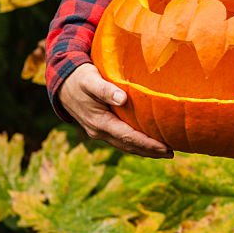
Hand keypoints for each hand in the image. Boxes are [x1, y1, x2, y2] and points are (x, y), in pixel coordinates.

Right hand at [58, 63, 173, 158]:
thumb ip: (105, 89)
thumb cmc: (79, 78)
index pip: (128, 137)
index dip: (148, 144)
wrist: (61, 83)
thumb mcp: (90, 80)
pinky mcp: (101, 128)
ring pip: (125, 145)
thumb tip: (122, 98)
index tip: (166, 148)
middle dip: (150, 151)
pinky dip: (136, 143)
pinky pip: (121, 139)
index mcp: (99, 123)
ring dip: (144, 150)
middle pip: (129, 146)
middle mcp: (99, 131)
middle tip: (171, 153)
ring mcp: (99, 132)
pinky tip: (148, 142)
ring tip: (164, 152)